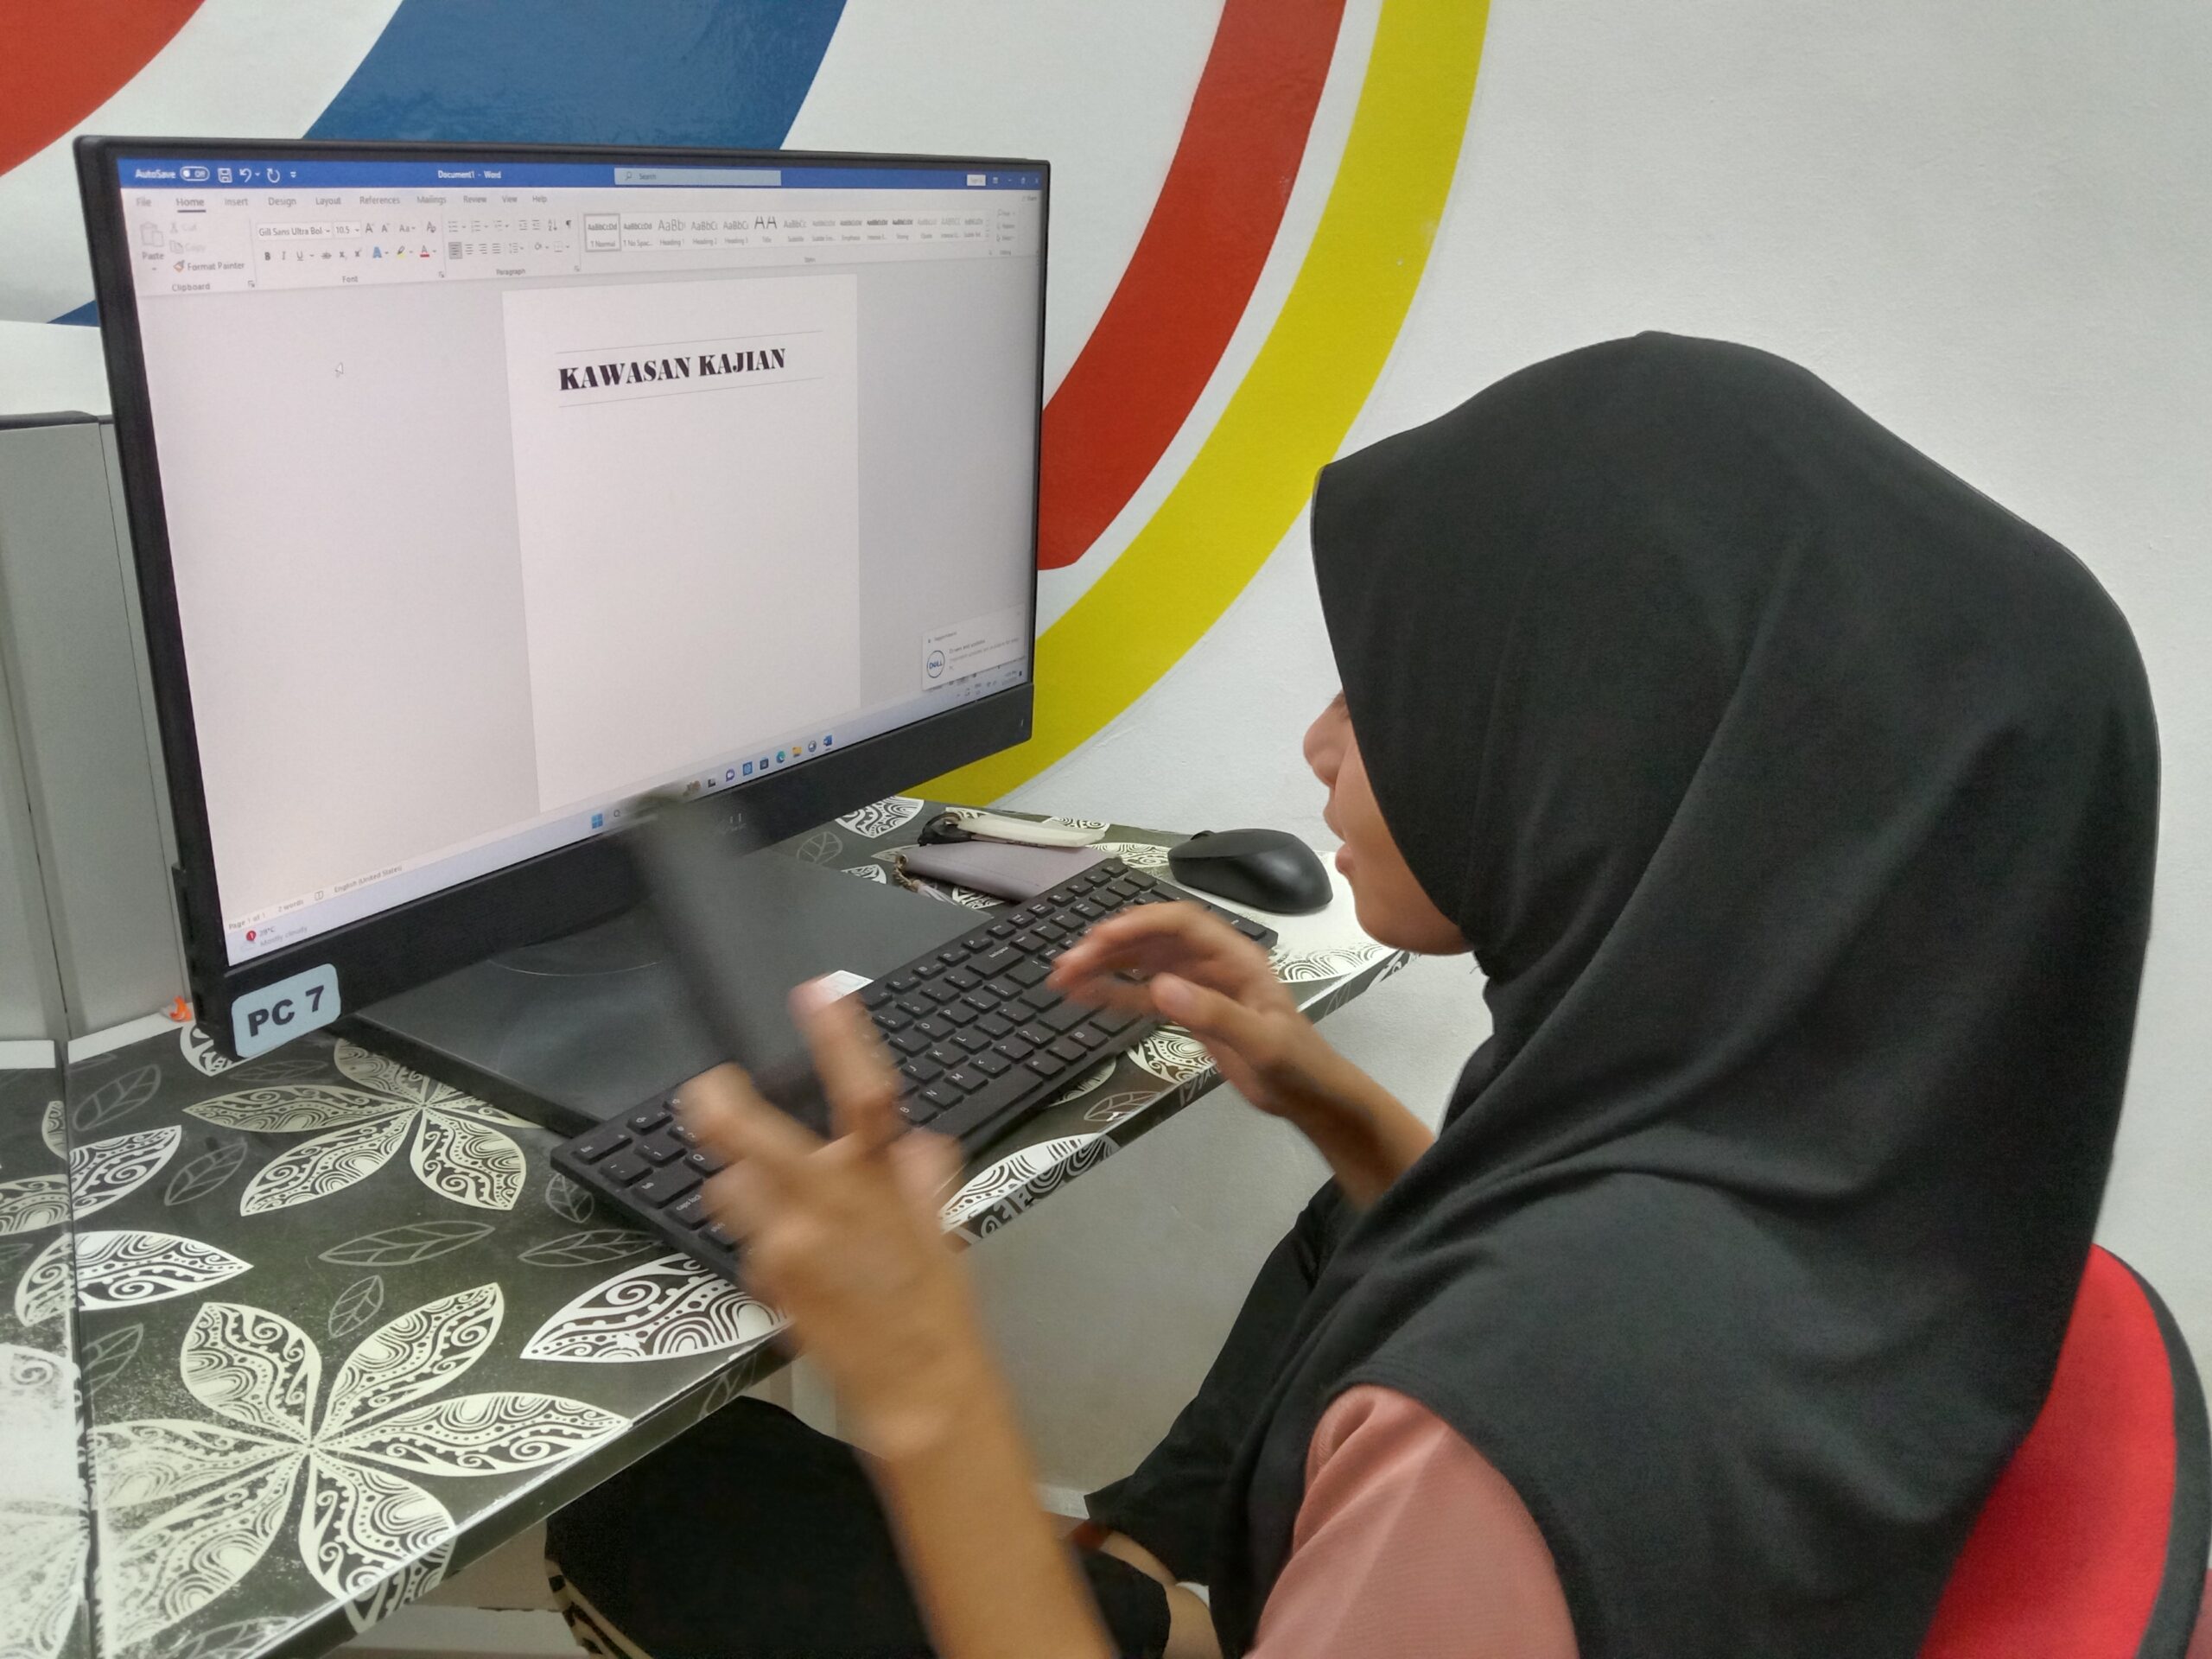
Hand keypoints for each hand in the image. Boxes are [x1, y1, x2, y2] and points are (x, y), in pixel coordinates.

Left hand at [684, 987, 1116, 1658]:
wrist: (915, 1389)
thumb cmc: (935, 1309)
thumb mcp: (939, 1230)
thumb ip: (922, 1179)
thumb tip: (917, 1148)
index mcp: (881, 1179)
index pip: (863, 1092)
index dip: (838, 1037)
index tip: (817, 993)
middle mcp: (826, 1203)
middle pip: (747, 1134)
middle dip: (715, 1105)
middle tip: (704, 1089)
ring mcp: (786, 1244)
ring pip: (731, 1189)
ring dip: (741, 1188)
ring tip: (768, 1205)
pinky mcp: (765, 1280)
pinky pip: (746, 1242)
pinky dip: (760, 1241)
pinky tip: (792, 1264)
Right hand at [1048, 903, 1432, 1204]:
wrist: (1311, 1097)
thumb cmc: (1298, 1066)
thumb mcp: (1261, 1043)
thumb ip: (1214, 1015)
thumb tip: (1160, 988)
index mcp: (1236, 957)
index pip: (1182, 923)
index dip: (1140, 924)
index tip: (1100, 939)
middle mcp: (1213, 963)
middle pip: (1154, 939)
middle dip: (1110, 945)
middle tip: (1067, 963)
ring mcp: (1199, 985)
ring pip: (1144, 963)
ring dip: (1105, 966)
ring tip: (1063, 976)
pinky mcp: (1189, 1010)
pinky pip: (1146, 993)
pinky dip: (1115, 992)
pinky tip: (1084, 995)